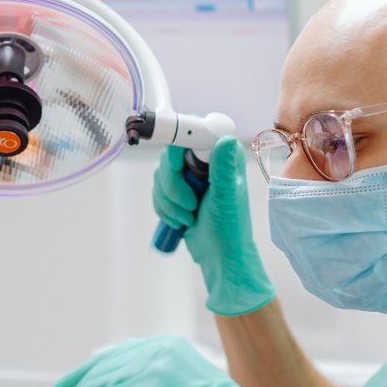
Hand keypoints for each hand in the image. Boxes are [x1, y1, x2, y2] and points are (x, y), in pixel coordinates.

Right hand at [152, 137, 274, 316]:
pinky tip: (181, 220)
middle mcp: (205, 161)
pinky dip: (163, 208)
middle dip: (173, 184)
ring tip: (189, 217)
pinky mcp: (177, 190)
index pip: (195, 130)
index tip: (177, 161)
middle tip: (190, 204)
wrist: (219, 256)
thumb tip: (225, 139)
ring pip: (160, 175)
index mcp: (222, 156)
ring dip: (169, 201)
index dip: (180, 139)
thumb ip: (224, 168)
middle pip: (170, 155)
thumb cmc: (230, 229)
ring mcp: (189, 176)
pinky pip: (156, 190)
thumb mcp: (226, 198)